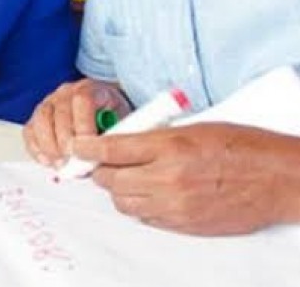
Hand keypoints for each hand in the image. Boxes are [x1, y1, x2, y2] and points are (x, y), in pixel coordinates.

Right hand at [23, 78, 130, 166]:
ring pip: (41, 119)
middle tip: (73, 162)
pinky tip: (48, 160)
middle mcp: (67, 92)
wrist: (105, 111)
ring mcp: (50, 102)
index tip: (89, 148)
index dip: (83, 125)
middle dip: (65, 142)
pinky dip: (36, 148)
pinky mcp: (38, 116)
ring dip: (49, 146)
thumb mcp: (122, 123)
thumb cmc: (113, 119)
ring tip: (61, 165)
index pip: (82, 99)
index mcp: (91, 88)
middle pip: (59, 112)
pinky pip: (29, 130)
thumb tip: (100, 157)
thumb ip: (112, 136)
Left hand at [74, 123, 299, 234]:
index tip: (75, 147)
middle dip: (101, 171)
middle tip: (101, 164)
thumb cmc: (240, 145)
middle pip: (111, 180)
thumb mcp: (193, 127)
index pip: (111, 149)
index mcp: (169, 146)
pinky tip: (149, 194)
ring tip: (127, 178)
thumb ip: (154, 136)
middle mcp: (168, 178)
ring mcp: (176, 205)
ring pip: (124, 203)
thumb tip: (122, 142)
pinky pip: (146, 218)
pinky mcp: (184, 225)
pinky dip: (139, 206)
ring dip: (118, 190)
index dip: (86, 148)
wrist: (277, 179)